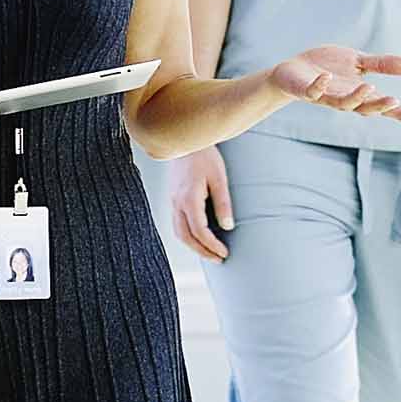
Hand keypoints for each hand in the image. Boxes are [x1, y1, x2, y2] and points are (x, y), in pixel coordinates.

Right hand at [167, 145, 233, 261]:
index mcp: (188, 198)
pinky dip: (188, 236)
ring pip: (178, 233)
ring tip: (211, 253)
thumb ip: (223, 203)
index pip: (199, 231)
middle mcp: (177, 203)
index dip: (212, 245)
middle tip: (219, 259)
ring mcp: (172, 201)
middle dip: (202, 252)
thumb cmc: (205, 157)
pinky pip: (177, 224)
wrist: (185, 142)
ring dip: (194, 247)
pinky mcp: (173, 199)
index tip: (225, 253)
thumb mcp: (219, 178)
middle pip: (186, 237)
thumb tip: (228, 227)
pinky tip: (200, 239)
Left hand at [270, 44, 400, 123]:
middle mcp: (345, 99)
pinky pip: (314, 92)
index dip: (399, 113)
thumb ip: (382, 65)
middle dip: (379, 106)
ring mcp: (326, 97)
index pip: (383, 106)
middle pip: (365, 108)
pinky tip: (327, 76)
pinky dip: (320, 85)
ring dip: (356, 97)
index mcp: (359, 94)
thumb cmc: (328, 68)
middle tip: (395, 101)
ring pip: (343, 103)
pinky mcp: (307, 91)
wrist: (294, 70)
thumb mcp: (358, 62)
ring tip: (369, 86)